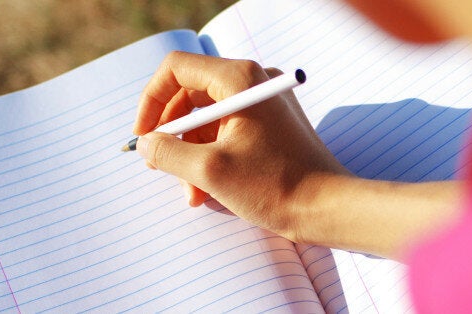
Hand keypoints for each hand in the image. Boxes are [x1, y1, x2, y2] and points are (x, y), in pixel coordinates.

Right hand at [132, 51, 348, 240]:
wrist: (327, 206)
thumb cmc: (277, 185)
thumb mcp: (210, 170)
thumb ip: (167, 152)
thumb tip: (147, 143)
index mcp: (239, 79)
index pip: (177, 69)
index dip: (152, 100)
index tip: (144, 134)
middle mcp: (252, 83)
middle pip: (191, 95)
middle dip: (172, 135)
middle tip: (158, 165)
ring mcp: (263, 103)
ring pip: (208, 120)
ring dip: (191, 154)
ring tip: (190, 192)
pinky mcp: (269, 125)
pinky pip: (227, 132)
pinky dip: (212, 158)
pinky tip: (205, 190)